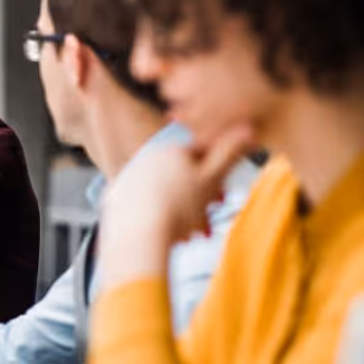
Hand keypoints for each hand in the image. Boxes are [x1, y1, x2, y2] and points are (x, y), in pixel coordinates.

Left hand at [100, 123, 254, 288]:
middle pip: (180, 178)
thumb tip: (248, 128)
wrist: (139, 235)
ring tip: (188, 235)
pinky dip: (154, 218)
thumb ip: (230, 153)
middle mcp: (146, 159)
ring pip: (162, 194)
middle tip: (206, 224)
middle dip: (198, 201)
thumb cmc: (178, 208)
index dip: (217, 177)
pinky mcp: (115, 200)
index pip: (201, 157)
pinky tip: (164, 234)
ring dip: (179, 214)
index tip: (221, 197)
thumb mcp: (212, 178)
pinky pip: (141, 207)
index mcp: (171, 151)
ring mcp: (128, 179)